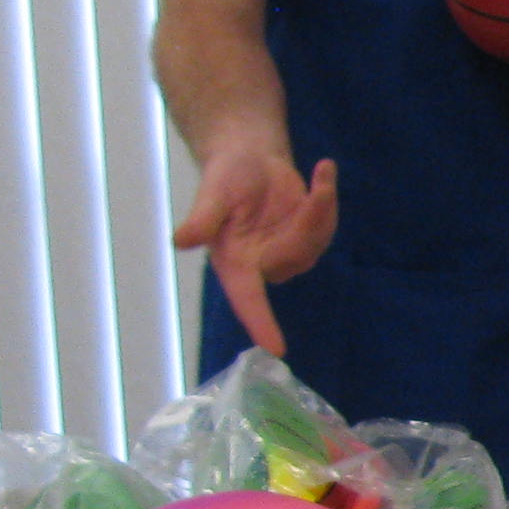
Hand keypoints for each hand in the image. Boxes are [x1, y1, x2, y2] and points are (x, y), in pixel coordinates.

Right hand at [171, 149, 337, 357]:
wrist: (248, 159)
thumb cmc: (224, 177)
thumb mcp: (212, 194)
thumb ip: (203, 220)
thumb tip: (180, 241)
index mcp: (235, 263)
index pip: (248, 300)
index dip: (261, 324)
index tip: (276, 350)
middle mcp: (262, 264)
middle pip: (297, 257)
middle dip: (308, 222)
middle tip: (314, 188)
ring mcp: (289, 254)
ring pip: (316, 242)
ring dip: (322, 208)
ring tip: (319, 175)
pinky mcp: (308, 240)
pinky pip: (327, 229)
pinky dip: (329, 201)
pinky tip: (324, 174)